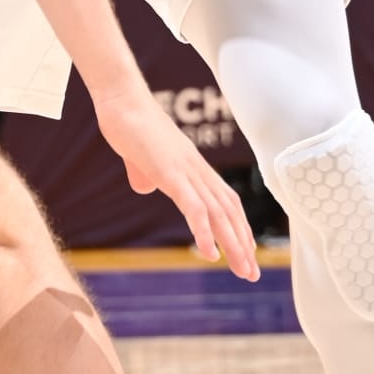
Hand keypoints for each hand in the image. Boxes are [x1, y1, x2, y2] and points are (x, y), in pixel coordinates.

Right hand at [92, 81, 259, 280]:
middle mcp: (198, 171)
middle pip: (229, 212)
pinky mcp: (170, 174)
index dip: (239, 227)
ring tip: (242, 270)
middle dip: (242, 245)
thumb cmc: (128, 124)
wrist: (121, 100)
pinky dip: (203, 232)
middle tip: (252, 274)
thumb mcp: (141, 159)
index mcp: (194, 168)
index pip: (227, 202)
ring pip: (217, 213)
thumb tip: (144, 188)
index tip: (246, 253)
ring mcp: (186, 172)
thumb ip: (146, 175)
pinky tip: (209, 254)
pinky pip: (192, 207)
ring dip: (232, 244)